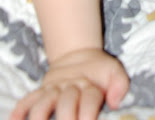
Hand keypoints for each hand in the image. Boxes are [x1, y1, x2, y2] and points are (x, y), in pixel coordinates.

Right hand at [10, 48, 128, 119]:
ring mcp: (53, 89)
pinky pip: (27, 99)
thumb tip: (115, 102)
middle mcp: (70, 86)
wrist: (79, 55)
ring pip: (43, 102)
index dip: (90, 111)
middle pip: (66, 103)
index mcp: (89, 84)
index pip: (91, 98)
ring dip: (40, 116)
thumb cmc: (98, 72)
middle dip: (66, 118)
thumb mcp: (114, 71)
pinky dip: (21, 110)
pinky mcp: (41, 91)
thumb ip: (120, 83)